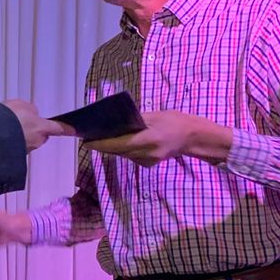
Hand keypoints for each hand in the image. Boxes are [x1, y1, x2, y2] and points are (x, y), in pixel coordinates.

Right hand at [2, 99, 73, 150]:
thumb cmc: (7, 119)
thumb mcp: (21, 105)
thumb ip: (31, 110)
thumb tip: (33, 114)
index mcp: (42, 127)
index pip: (58, 128)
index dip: (66, 128)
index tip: (73, 130)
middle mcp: (36, 141)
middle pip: (42, 136)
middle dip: (36, 130)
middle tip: (25, 122)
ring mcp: (25, 149)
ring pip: (27, 141)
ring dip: (21, 135)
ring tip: (8, 126)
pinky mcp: (14, 156)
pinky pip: (16, 146)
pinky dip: (11, 141)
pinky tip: (2, 133)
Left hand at [85, 111, 230, 166]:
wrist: (193, 138)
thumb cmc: (175, 121)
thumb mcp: (155, 115)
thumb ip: (135, 119)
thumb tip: (114, 120)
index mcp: (148, 140)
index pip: (118, 144)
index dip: (100, 144)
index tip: (86, 140)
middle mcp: (146, 154)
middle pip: (117, 151)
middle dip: (103, 144)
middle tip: (89, 135)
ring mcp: (147, 161)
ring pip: (122, 155)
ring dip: (112, 147)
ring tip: (101, 136)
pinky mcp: (148, 164)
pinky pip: (130, 156)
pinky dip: (123, 149)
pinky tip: (120, 140)